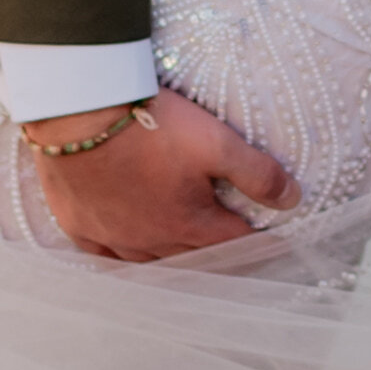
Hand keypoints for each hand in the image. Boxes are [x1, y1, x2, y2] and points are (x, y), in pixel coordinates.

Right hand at [24, 83, 297, 259]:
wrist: (77, 110)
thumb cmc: (150, 124)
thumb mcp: (216, 142)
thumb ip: (257, 173)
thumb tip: (293, 201)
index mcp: (187, 224)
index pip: (233, 243)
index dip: (255, 238)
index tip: (270, 236)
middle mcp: (150, 240)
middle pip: (191, 255)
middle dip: (212, 247)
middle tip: (226, 238)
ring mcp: (110, 235)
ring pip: (147, 259)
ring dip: (169, 252)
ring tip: (181, 242)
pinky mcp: (78, 223)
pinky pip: (102, 252)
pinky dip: (118, 251)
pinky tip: (124, 245)